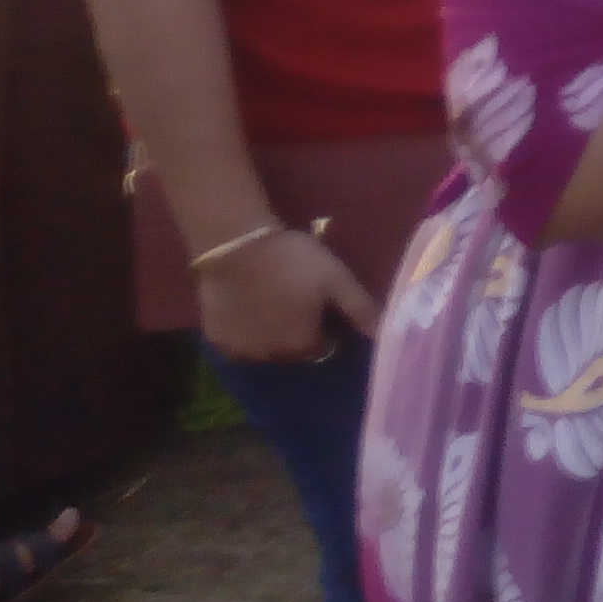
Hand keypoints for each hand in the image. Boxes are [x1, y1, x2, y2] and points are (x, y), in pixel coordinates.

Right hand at [194, 224, 377, 365]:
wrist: (236, 245)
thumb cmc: (293, 261)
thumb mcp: (336, 280)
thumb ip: (361, 309)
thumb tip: (387, 335)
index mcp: (303, 345)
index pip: (324, 347)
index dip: (328, 326)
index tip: (323, 305)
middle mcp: (272, 356)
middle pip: (294, 350)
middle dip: (299, 331)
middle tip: (297, 300)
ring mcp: (240, 350)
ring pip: (265, 348)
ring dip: (271, 333)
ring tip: (272, 301)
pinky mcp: (216, 338)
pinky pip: (237, 342)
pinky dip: (244, 331)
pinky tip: (247, 308)